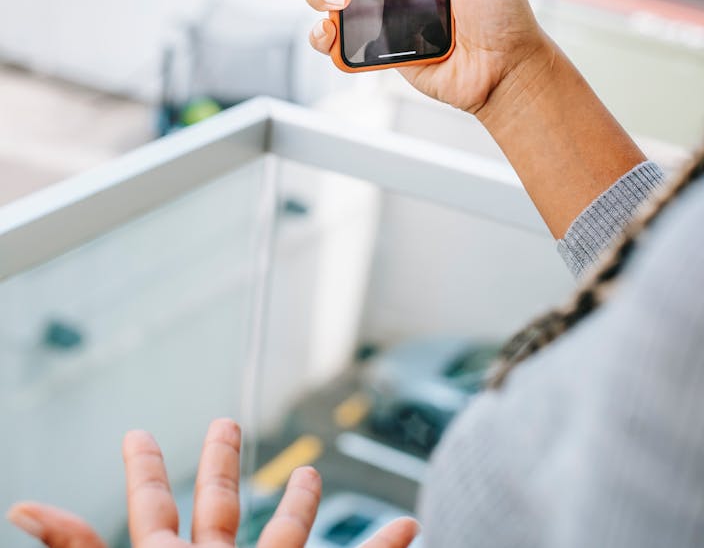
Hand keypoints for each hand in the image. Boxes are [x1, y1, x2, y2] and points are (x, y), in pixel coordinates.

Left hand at [6, 419, 419, 547]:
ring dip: (300, 507)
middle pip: (217, 508)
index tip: (136, 437)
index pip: (151, 514)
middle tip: (221, 424)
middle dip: (220, 465)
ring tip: (312, 476)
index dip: (144, 475)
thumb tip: (19, 508)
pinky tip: (408, 528)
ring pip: (285, 538)